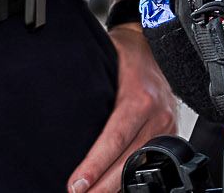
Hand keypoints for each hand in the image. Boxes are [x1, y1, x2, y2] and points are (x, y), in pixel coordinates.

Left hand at [67, 23, 177, 192]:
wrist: (156, 45)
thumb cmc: (127, 52)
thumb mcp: (104, 58)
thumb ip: (86, 80)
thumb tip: (54, 98)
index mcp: (139, 98)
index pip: (114, 139)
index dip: (95, 165)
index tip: (77, 183)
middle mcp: (157, 116)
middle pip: (129, 162)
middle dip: (103, 186)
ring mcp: (166, 127)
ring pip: (141, 167)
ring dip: (115, 186)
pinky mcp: (169, 134)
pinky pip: (149, 161)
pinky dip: (131, 177)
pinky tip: (112, 185)